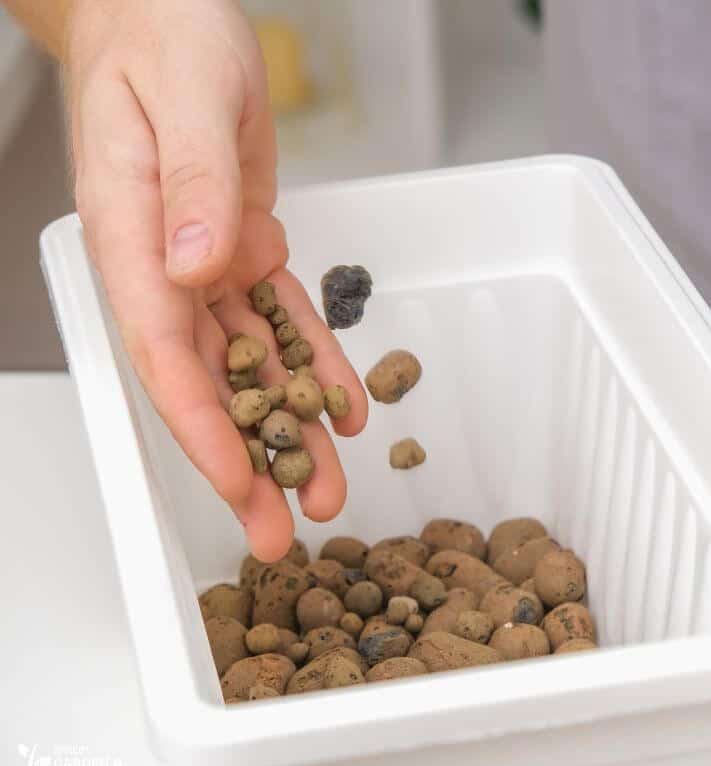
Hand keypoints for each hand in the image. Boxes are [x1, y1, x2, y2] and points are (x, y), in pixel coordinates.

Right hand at [64, 0, 367, 559]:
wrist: (166, 9)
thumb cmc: (164, 35)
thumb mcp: (188, 95)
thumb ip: (193, 181)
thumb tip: (195, 268)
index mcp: (132, 236)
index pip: (164, 352)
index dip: (201, 426)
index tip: (236, 482)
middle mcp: (165, 263)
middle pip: (207, 381)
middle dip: (245, 460)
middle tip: (278, 535)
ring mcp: (203, 260)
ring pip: (251, 364)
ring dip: (288, 430)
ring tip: (324, 491)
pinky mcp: (242, 246)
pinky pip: (283, 319)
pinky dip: (314, 365)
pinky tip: (345, 412)